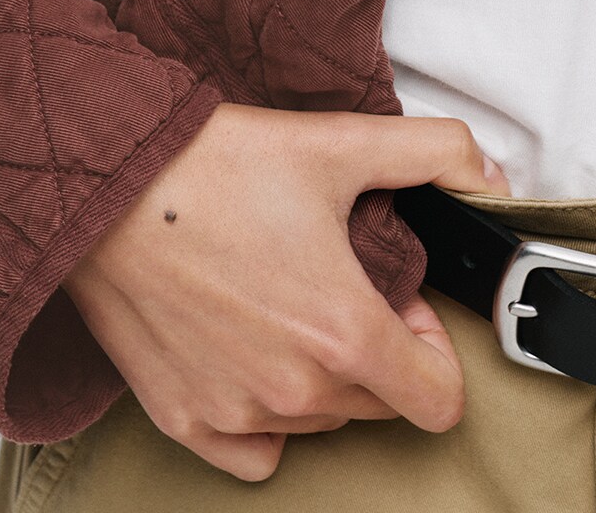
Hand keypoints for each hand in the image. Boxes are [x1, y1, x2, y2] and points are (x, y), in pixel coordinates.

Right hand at [63, 104, 509, 481]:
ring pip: (319, 422)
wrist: (106, 190)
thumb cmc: (215, 167)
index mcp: (344, 336)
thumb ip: (436, 154)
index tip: (402, 299)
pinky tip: (256, 354)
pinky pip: (253, 452)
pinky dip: (266, 417)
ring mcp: (236, 413)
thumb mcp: (343, 142)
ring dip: (322, 375)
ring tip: (292, 297)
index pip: (438, 400)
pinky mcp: (184, 419)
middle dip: (379, 349)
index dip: (435, 346)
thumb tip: (489, 176)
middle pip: (379, 404)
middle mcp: (295, 392)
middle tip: (342, 280)